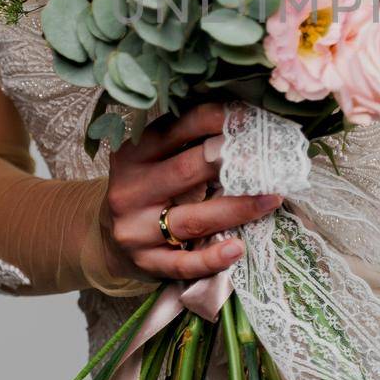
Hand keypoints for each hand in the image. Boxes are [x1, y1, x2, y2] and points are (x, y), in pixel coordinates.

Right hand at [102, 101, 281, 282]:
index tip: (250, 116)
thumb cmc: (146, 189)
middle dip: (232, 164)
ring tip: (272, 199)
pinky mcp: (147, 263)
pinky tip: (237, 249)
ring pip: (192, 218)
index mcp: (135, 154)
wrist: (107, 237)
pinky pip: (183, 263)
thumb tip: (242, 120)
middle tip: (271, 161)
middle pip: (187, 171)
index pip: (176, 130)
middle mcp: (131, 189)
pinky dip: (212, 258)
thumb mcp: (152, 159)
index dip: (214, 120)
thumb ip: (185, 140)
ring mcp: (136, 229)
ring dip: (237, 208)